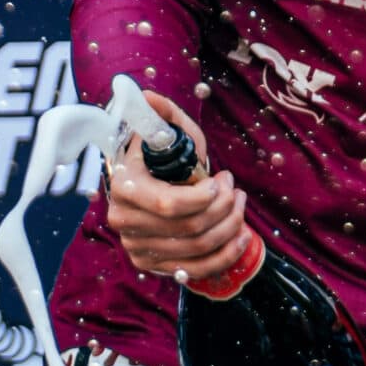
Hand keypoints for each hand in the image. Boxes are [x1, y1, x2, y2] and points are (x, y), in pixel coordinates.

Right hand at [103, 91, 250, 283]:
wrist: (143, 183)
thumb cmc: (157, 155)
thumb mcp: (162, 131)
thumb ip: (161, 113)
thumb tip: (149, 96)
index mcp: (125, 188)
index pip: (169, 204)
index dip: (205, 197)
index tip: (220, 180)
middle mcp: (126, 222)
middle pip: (190, 227)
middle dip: (224, 207)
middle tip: (234, 188)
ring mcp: (138, 247)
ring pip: (199, 248)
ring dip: (231, 226)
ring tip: (238, 204)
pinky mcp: (152, 265)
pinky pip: (197, 270)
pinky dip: (226, 255)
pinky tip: (241, 235)